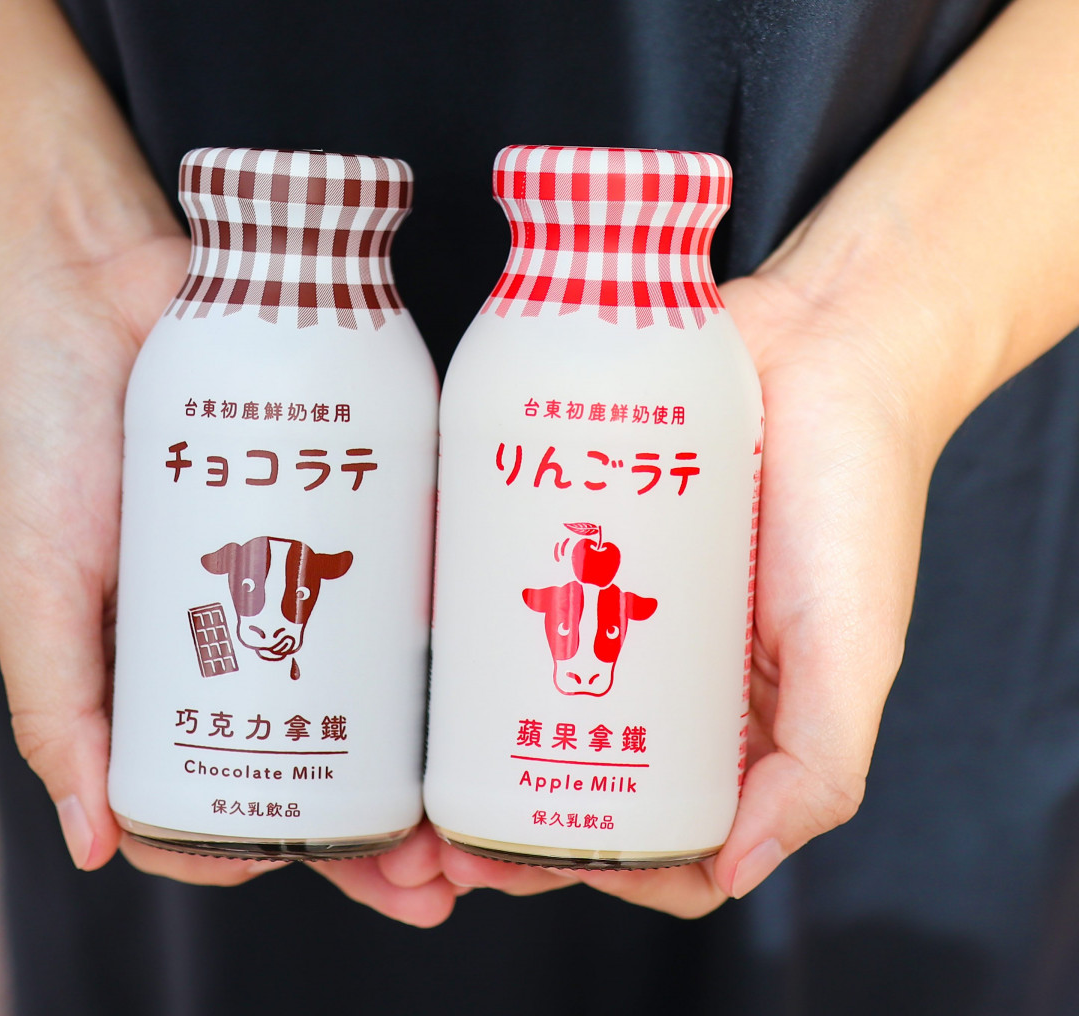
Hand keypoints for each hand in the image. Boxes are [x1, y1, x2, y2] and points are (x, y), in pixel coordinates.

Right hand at [0, 236, 455, 925]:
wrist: (98, 286)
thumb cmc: (42, 432)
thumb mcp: (32, 581)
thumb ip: (57, 707)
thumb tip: (91, 846)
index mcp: (151, 672)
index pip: (215, 794)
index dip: (276, 853)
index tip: (335, 885)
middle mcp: (232, 634)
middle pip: (314, 757)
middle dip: (372, 831)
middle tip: (436, 877)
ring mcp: (289, 573)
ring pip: (367, 687)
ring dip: (420, 758)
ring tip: (470, 808)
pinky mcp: (335, 508)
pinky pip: (392, 581)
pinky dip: (433, 637)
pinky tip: (481, 683)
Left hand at [439, 271, 934, 913]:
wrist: (822, 348)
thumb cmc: (854, 502)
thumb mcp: (854, 651)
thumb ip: (818, 768)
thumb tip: (739, 873)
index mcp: (738, 721)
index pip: (663, 831)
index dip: (596, 866)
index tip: (525, 867)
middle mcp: (670, 673)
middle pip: (580, 772)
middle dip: (511, 822)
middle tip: (442, 838)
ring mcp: (617, 603)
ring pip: (533, 693)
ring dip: (474, 745)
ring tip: (417, 766)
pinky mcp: (581, 537)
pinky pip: (515, 594)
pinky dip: (469, 632)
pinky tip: (422, 652)